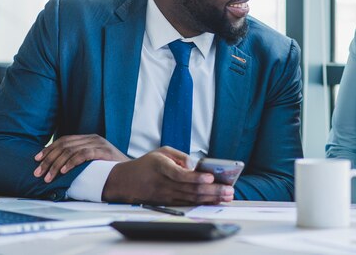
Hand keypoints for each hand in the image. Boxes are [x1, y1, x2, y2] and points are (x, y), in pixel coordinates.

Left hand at [33, 134, 129, 182]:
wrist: (131, 170)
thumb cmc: (110, 168)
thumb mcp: (93, 160)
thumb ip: (80, 159)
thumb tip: (58, 167)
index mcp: (88, 138)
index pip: (64, 140)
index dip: (49, 149)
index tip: (37, 160)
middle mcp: (92, 138)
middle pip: (64, 145)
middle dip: (48, 159)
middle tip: (38, 172)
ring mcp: (98, 143)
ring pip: (70, 151)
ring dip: (56, 164)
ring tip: (48, 176)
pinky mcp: (103, 151)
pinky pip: (83, 154)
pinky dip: (71, 162)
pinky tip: (63, 171)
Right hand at [101, 146, 233, 205]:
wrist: (126, 181)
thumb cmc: (148, 164)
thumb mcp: (162, 151)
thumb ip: (180, 156)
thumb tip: (195, 165)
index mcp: (161, 167)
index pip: (180, 175)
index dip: (196, 178)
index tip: (210, 177)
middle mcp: (164, 183)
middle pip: (190, 189)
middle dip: (212, 190)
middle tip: (228, 190)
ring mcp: (166, 196)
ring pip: (191, 199)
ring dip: (211, 198)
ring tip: (227, 196)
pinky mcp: (168, 203)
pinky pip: (187, 204)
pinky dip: (202, 203)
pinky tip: (214, 201)